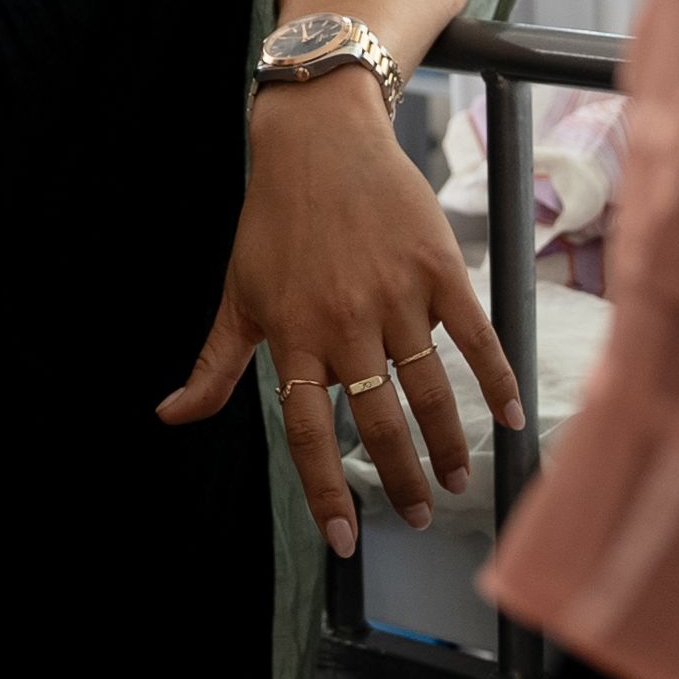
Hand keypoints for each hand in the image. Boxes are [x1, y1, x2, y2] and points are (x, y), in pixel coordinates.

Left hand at [158, 69, 522, 556]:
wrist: (322, 138)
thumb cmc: (274, 222)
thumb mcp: (237, 294)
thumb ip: (213, 365)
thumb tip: (170, 416)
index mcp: (293, 336)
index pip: (309, 434)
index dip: (328, 492)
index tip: (347, 540)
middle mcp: (345, 322)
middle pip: (378, 423)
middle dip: (401, 481)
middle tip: (418, 519)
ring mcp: (396, 295)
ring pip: (428, 390)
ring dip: (445, 446)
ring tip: (455, 481)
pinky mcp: (438, 268)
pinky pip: (475, 337)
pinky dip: (496, 381)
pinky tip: (507, 421)